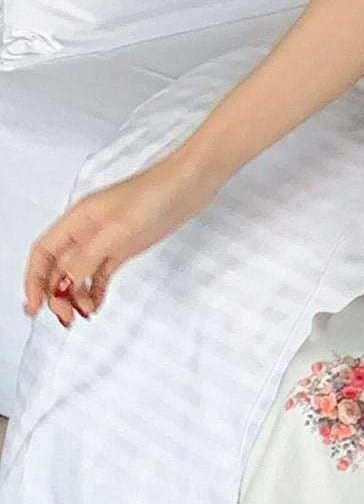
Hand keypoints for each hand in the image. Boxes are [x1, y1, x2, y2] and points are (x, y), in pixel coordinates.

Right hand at [22, 153, 222, 329]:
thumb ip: (88, 258)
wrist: (190, 185)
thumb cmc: (154, 196)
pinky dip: (95, 290)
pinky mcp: (124, 246)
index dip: (33, 281)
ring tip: (86, 314)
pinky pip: (100, 272)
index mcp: (77, 220)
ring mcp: (106, 239)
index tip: (33, 308)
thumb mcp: (118, 229)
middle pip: (58, 267)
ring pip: (79, 273)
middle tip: (67, 318)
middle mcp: (86, 230)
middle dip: (56, 295)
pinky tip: (96, 305)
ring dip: (77, 296)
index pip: (42, 253)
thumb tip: (62, 285)